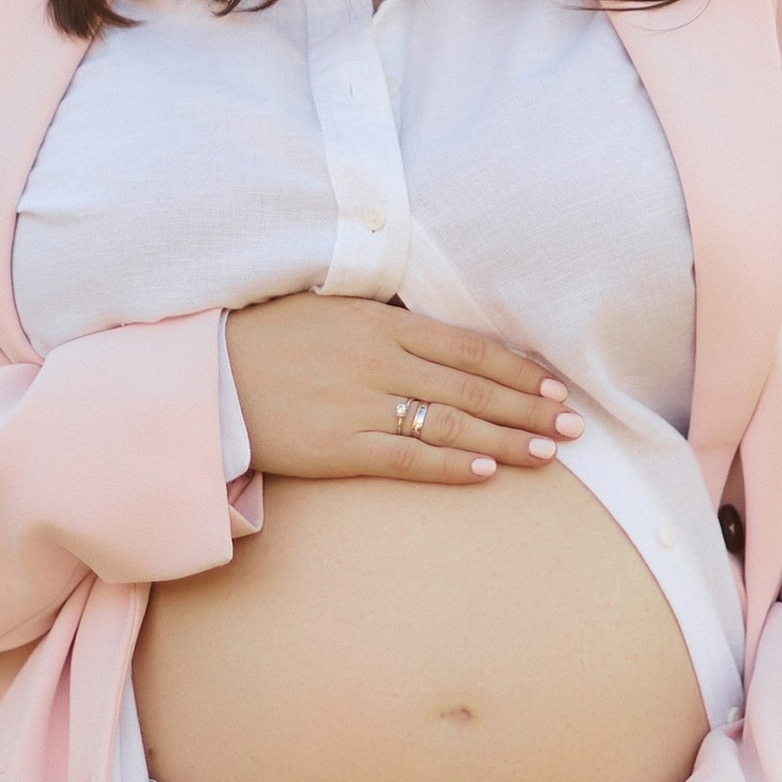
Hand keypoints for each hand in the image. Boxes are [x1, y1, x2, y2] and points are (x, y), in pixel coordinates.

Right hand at [226, 293, 581, 485]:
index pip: (469, 347)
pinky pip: (407, 458)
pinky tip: (487, 472)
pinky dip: (451, 465)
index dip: (518, 370)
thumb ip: (388, 322)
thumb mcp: (332, 310)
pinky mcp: (339, 447)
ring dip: (506, 440)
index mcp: (381, 321)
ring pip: (451, 423)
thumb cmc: (269, 339)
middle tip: (575, 428)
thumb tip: (444, 336)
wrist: (207, 377)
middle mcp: (378, 360)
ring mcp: (360, 404)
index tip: (555, 388)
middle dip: (530, 409)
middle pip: (473, 387)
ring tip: (549, 453)